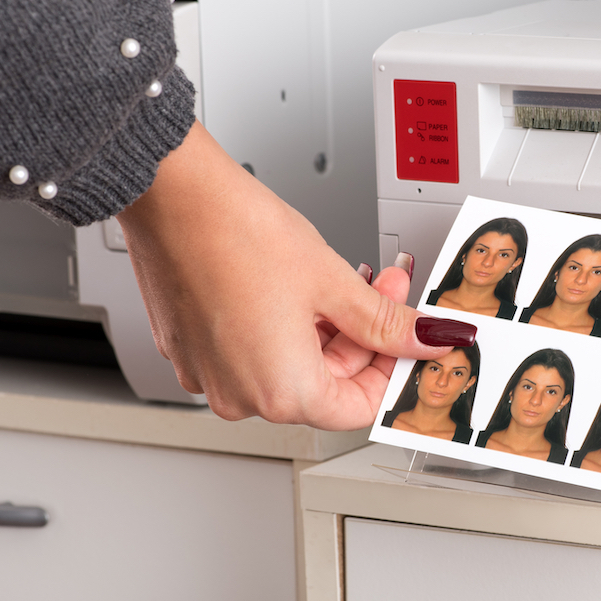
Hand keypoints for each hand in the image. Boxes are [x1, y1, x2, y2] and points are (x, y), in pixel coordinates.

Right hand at [116, 121, 474, 428]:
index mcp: (278, 391)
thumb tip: (428, 340)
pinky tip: (301, 286)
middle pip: (325, 384)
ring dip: (327, 327)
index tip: (407, 340)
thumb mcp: (334, 281)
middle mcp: (238, 394)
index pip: (357, 407)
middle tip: (384, 289)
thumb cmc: (236, 233)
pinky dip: (285, 324)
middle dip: (363, 336)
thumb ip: (387, 322)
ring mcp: (209, 373)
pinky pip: (253, 350)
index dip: (391, 369)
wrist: (172, 193)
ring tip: (345, 280)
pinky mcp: (192, 349)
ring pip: (290, 365)